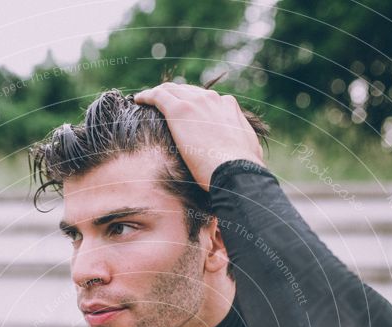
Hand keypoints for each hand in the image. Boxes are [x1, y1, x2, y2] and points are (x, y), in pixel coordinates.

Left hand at [133, 83, 264, 191]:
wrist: (236, 170)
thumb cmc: (243, 170)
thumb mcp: (250, 153)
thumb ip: (246, 148)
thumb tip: (253, 157)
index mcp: (229, 108)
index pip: (206, 101)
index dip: (194, 105)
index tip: (185, 114)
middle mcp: (213, 100)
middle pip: (188, 91)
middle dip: (175, 96)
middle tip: (161, 104)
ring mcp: (196, 102)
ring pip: (172, 90)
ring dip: (159, 93)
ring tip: (147, 100)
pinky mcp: (179, 109)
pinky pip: (158, 96)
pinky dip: (147, 95)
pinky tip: (138, 99)